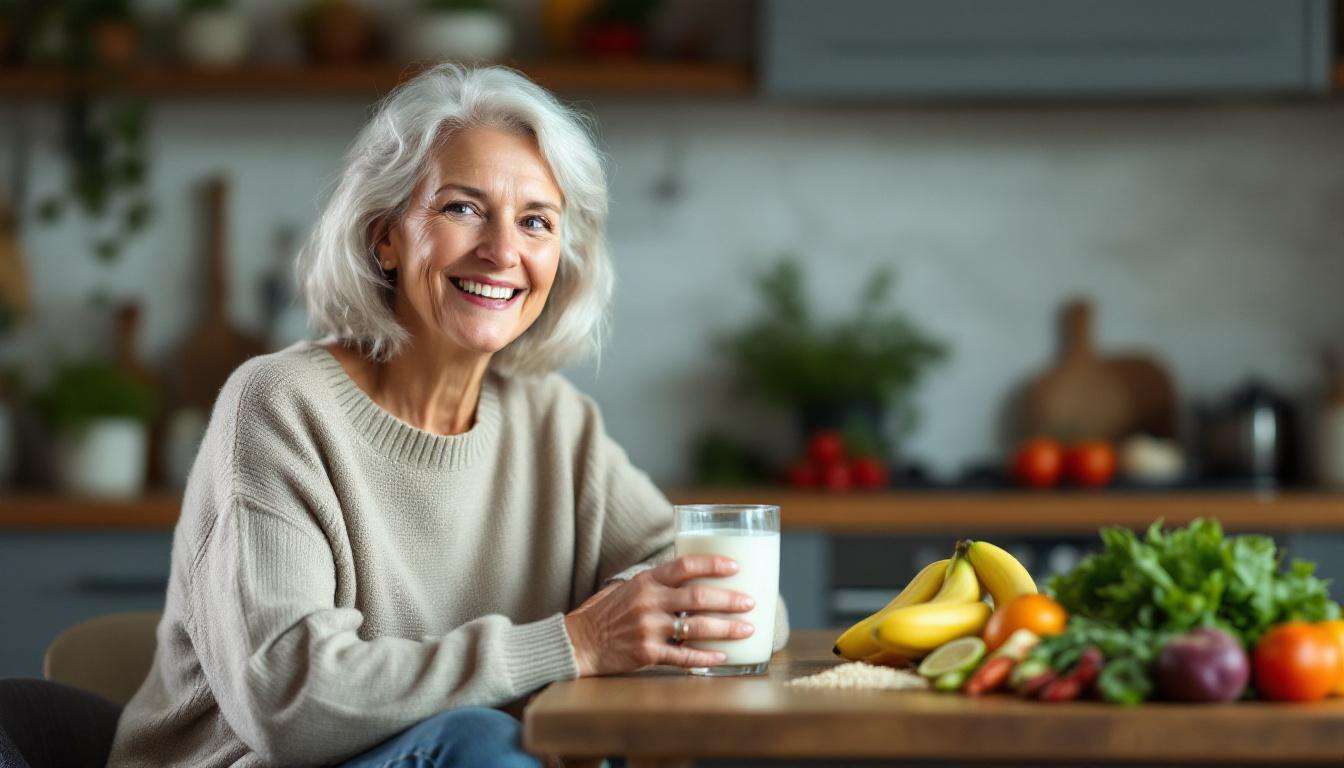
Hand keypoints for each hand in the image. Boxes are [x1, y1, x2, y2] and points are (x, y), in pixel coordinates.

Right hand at [563, 555, 756, 676]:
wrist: (579, 642)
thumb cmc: (605, 613)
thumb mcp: (627, 587)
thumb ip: (656, 582)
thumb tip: (689, 576)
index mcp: (646, 580)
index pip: (685, 565)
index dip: (713, 564)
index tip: (735, 567)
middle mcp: (649, 601)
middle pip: (698, 597)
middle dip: (729, 600)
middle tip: (751, 602)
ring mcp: (648, 628)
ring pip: (697, 627)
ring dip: (726, 628)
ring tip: (747, 629)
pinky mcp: (647, 653)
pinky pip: (684, 655)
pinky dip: (706, 657)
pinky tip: (723, 658)